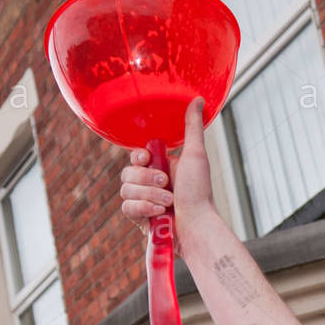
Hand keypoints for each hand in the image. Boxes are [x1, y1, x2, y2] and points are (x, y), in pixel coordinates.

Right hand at [120, 97, 213, 251]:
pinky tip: (160, 214)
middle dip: (147, 180)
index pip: (135, 156)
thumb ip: (192, 126)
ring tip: (169, 203)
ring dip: (149, 196)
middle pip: (126, 173)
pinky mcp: (139, 219)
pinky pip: (126, 208)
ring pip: (125, 190)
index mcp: (159, 167)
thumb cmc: (199, 192)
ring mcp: (142, 202)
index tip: (148, 158)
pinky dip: (143, 209)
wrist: (197, 226)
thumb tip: (197, 99)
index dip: (138, 157)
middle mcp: (149, 184)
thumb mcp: (195, 154)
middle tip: (167, 185)